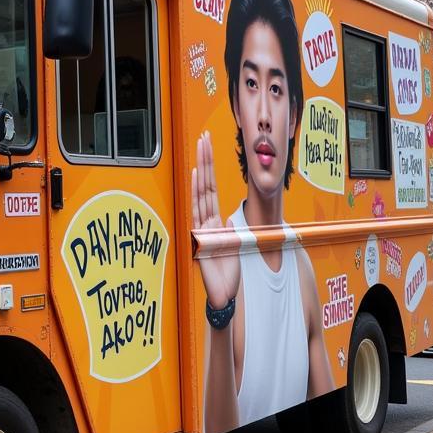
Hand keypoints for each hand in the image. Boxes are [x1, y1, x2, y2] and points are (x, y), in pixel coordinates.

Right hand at [191, 130, 239, 311]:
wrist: (224, 295)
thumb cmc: (228, 275)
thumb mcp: (234, 248)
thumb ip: (230, 232)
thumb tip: (228, 222)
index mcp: (213, 223)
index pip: (209, 189)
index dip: (209, 168)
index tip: (207, 148)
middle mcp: (204, 221)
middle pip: (204, 184)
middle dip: (205, 159)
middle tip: (204, 136)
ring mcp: (201, 225)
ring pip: (202, 191)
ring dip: (203, 166)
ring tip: (202, 146)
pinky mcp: (200, 234)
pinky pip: (199, 207)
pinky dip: (198, 189)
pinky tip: (198, 173)